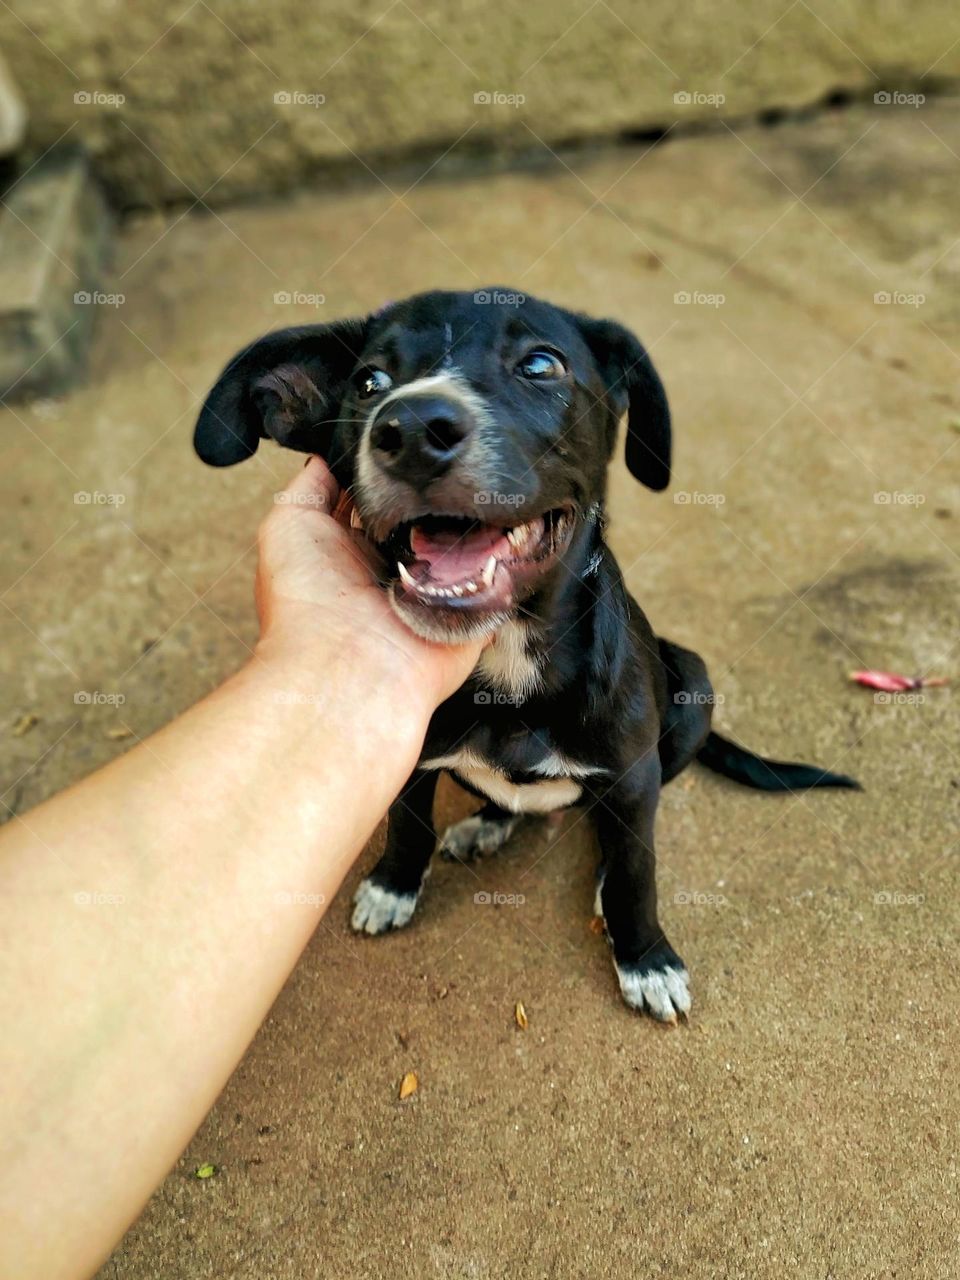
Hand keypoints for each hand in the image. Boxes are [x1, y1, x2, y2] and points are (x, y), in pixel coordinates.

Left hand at [254, 457, 483, 709]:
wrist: (344, 669)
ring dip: (474, 507)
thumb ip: (310, 486)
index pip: (386, 498)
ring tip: (483, 468)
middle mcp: (398, 567)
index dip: (396, 468)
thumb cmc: (305, 601)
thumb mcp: (287, 525)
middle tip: (450, 447)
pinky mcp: (473, 608)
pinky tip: (510, 507)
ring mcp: (438, 588)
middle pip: (428, 511)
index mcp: (356, 549)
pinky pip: (499, 569)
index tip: (411, 433)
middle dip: (438, 481)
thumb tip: (333, 453)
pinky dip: (504, 543)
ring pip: (468, 535)